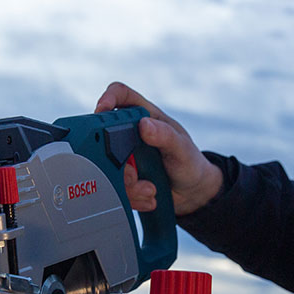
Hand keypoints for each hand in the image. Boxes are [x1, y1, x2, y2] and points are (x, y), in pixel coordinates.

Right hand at [95, 82, 222, 215]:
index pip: (121, 96)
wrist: (192, 192)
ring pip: (108, 167)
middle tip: (133, 174)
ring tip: (150, 189)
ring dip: (128, 185)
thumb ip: (166, 136)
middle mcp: (131, 134)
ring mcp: (126, 156)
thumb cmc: (190, 162)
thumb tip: (144, 125)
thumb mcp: (182, 149)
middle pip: (105, 136)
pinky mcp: (123, 176)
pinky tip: (149, 197)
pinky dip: (131, 196)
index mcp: (146, 117)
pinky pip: (115, 186)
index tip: (101, 110)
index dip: (108, 98)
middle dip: (115, 160)